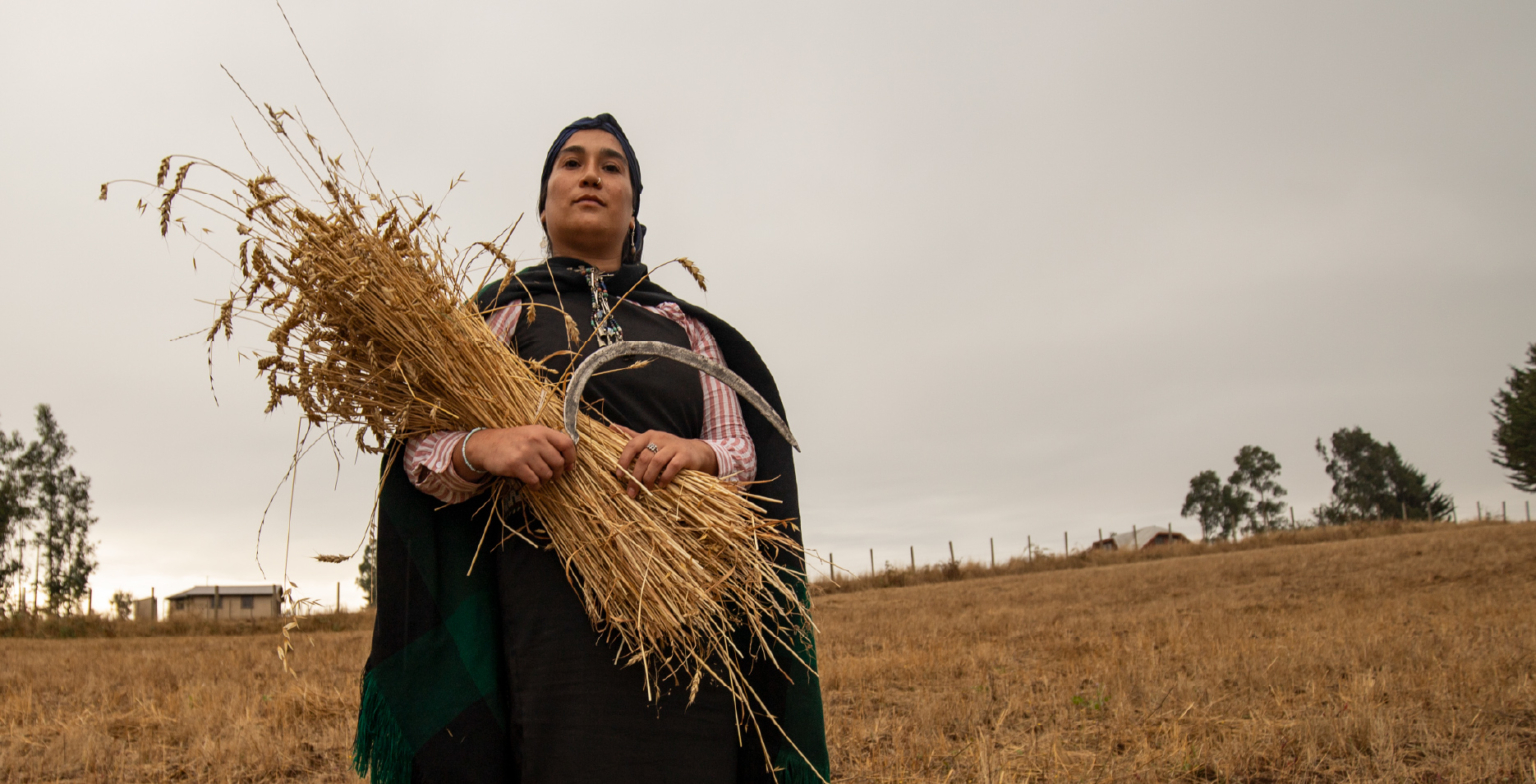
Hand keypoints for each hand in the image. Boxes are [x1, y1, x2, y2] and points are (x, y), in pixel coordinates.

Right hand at [458, 425, 576, 488]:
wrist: (486, 445)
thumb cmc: (512, 441)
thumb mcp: (531, 434)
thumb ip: (548, 442)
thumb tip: (568, 460)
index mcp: (541, 431)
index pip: (566, 444)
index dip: (571, 458)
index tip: (569, 466)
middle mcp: (535, 440)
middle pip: (558, 462)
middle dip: (557, 473)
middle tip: (553, 476)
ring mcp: (525, 453)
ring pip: (547, 474)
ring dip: (545, 480)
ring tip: (540, 478)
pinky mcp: (515, 465)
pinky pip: (534, 480)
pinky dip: (536, 485)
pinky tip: (532, 483)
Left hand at [613, 425, 718, 497]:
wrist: (696, 452)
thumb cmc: (669, 448)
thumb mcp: (651, 440)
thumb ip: (632, 435)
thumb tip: (611, 426)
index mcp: (649, 435)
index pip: (632, 445)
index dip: (624, 460)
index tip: (619, 475)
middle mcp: (660, 438)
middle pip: (643, 458)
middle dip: (636, 476)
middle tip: (632, 491)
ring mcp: (673, 447)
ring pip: (656, 462)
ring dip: (649, 478)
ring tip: (646, 488)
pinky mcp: (684, 456)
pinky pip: (672, 467)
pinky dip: (665, 478)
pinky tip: (661, 485)